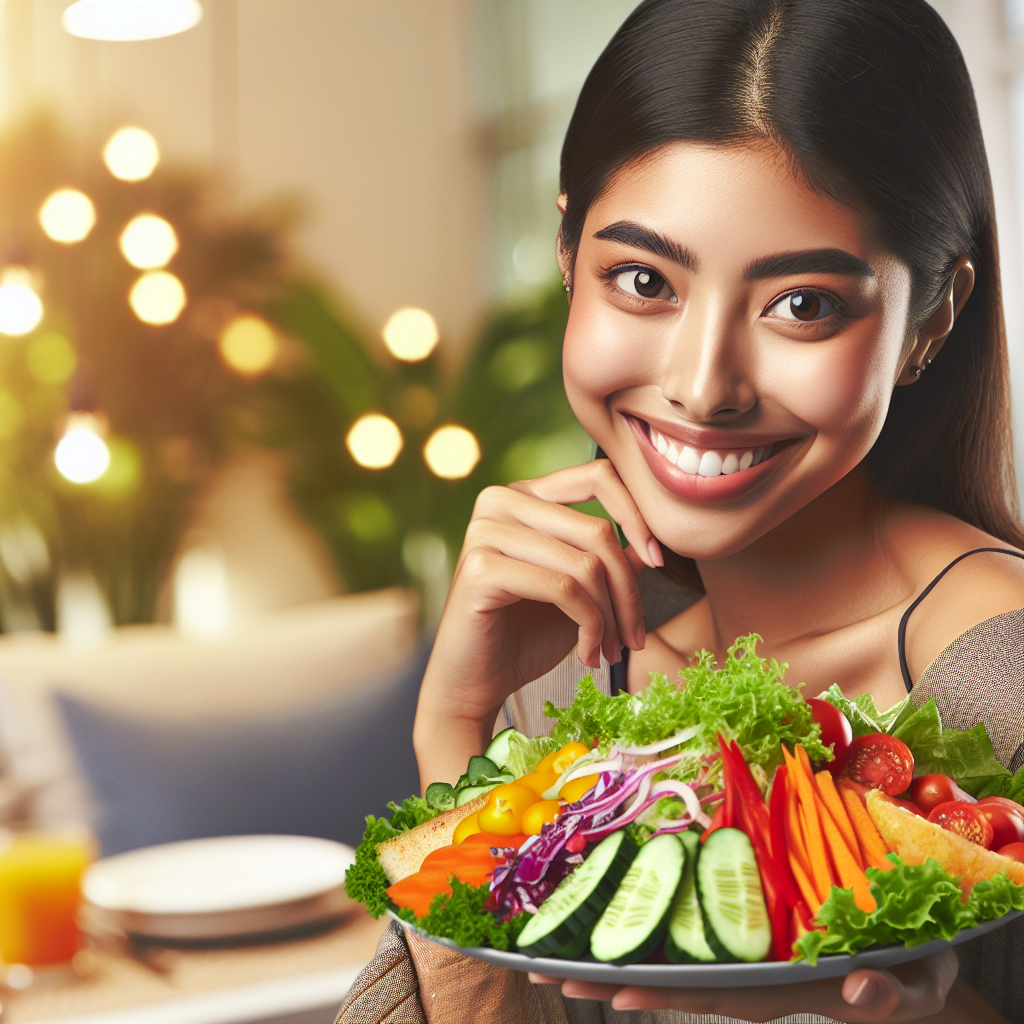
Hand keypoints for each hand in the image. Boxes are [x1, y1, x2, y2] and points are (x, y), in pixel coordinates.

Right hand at [413, 459, 661, 786]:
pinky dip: (589, 626)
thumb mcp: (581, 592)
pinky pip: (563, 589)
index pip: (597, 476)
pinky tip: (588, 655)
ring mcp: (485, 530)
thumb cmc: (526, 636)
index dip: (637, 515)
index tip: (659, 561)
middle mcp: (500, 501)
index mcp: (524, 494)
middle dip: (628, 590)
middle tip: (634, 637)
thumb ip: (609, 559)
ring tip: (611, 651)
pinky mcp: (480, 567)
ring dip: (611, 616)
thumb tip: (650, 542)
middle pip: (597, 529)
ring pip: (585, 564)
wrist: (474, 683)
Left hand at [528, 948, 965, 1021]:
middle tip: (554, 978)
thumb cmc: (918, 969)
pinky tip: (624, 915)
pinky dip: (659, 923)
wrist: (917, 953)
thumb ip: (892, 996)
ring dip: (625, 958)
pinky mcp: (756, 928)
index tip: (611, 995)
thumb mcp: (920, 985)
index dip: (665, 996)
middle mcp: (757, 975)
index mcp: (787, 989)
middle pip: (680, 984)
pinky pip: (702, 929)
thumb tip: (857, 995)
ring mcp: (754, 953)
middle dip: (619, 982)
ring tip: (563, 959)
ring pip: (682, 961)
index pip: (716, 996)